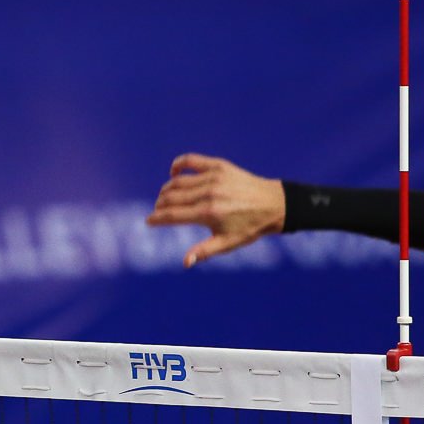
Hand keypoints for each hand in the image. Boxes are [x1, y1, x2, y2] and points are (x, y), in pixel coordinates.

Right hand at [144, 153, 285, 267]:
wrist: (274, 204)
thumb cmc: (250, 227)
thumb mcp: (228, 243)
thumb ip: (203, 252)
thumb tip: (184, 263)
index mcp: (208, 213)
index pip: (171, 215)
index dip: (155, 219)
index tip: (148, 221)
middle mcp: (208, 194)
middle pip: (170, 197)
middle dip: (159, 205)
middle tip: (158, 211)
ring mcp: (213, 178)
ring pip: (177, 181)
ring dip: (166, 190)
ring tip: (164, 197)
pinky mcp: (219, 166)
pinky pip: (191, 161)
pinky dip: (178, 165)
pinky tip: (173, 172)